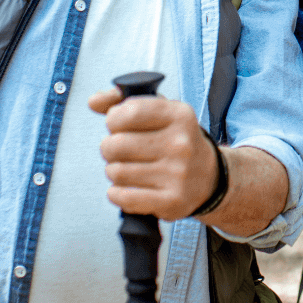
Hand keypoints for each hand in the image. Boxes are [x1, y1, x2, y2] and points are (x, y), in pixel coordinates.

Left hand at [88, 88, 218, 220]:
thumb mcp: (160, 112)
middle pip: (116, 144)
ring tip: (127, 168)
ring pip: (116, 172)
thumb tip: (93, 101)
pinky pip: (124, 197)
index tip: (117, 125)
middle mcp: (181, 144)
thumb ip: (123, 100)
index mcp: (179, 115)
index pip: (129, 111)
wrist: (209, 178)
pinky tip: (125, 188)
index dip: (114, 119)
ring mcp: (177, 174)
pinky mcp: (171, 201)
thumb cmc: (176, 141)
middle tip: (119, 150)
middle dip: (109, 147)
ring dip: (114, 171)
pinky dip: (116, 194)